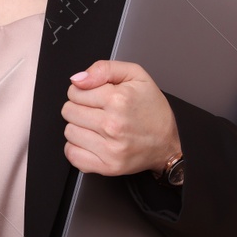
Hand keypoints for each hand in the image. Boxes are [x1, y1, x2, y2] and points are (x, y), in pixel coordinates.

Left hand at [61, 59, 180, 175]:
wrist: (168, 143)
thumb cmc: (152, 109)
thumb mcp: (135, 75)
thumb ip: (103, 69)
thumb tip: (77, 80)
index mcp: (118, 100)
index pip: (74, 91)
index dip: (83, 91)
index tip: (96, 96)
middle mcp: (113, 125)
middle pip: (68, 111)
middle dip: (79, 108)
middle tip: (97, 111)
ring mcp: (110, 149)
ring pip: (69, 132)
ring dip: (79, 128)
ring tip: (97, 127)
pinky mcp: (108, 167)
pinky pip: (72, 155)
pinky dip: (77, 148)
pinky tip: (92, 142)